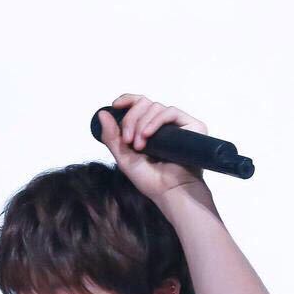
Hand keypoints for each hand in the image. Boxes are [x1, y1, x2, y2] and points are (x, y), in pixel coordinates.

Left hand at [98, 94, 208, 209]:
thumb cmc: (151, 181)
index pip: (139, 105)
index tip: (115, 105)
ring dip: (142, 124)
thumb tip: (102, 113)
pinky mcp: (191, 125)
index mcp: (148, 129)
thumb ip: (112, 137)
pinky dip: (155, 121)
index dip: (127, 100)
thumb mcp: (125, 158)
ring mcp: (177, 124)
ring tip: (140, 147)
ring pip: (155, 107)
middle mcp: (163, 124)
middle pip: (144, 104)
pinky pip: (170, 112)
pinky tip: (148, 135)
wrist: (170, 192)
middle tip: (128, 141)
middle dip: (131, 119)